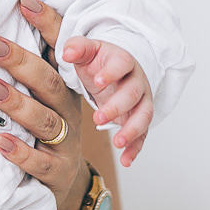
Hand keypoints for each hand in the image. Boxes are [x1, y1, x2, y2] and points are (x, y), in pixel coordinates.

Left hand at [0, 0, 89, 209]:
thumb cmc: (42, 126)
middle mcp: (67, 108)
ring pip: (44, 119)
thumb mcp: (40, 94)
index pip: (59, 49)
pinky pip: (40, 162)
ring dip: (17, 103)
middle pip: (49, 81)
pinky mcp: (57, 171)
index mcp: (63, 84)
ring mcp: (65, 141)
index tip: (24, 1)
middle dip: (21, 61)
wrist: (63, 181)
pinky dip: (20, 152)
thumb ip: (24, 65)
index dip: (47, 24)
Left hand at [62, 36, 152, 166]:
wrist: (113, 70)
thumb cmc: (98, 61)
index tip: (97, 81)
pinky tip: (126, 161)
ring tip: (117, 143)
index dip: (111, 72)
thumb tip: (66, 53)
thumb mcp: (87, 51)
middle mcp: (136, 81)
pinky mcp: (140, 118)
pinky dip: (136, 148)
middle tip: (97, 117)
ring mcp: (141, 101)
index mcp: (123, 60)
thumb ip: (77, 48)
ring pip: (143, 115)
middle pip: (133, 93)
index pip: (122, 64)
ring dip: (132, 130)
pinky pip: (143, 135)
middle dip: (117, 106)